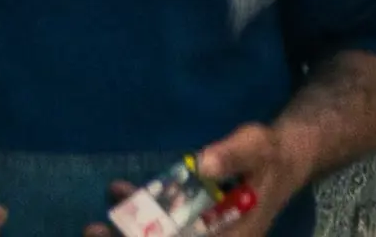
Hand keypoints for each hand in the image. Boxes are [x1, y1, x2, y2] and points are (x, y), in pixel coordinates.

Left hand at [84, 125, 293, 236]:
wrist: (281, 162)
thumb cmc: (268, 156)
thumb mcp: (256, 147)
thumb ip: (233, 154)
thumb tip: (204, 162)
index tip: (131, 235)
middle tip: (95, 231)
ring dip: (129, 236)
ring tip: (94, 227)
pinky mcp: (192, 229)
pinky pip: (162, 230)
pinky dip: (140, 219)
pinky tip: (121, 196)